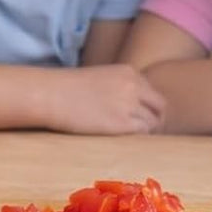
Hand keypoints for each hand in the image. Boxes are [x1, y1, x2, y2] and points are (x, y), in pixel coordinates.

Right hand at [44, 65, 164, 134]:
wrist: (51, 94)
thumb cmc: (67, 88)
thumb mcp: (101, 77)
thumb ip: (120, 87)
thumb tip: (129, 106)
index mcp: (130, 73)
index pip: (153, 93)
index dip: (150, 108)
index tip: (143, 117)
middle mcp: (134, 86)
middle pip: (160, 108)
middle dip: (155, 120)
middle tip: (143, 131)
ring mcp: (129, 105)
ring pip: (152, 123)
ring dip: (145, 131)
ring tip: (129, 137)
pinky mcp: (121, 123)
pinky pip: (141, 133)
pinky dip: (138, 137)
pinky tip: (124, 139)